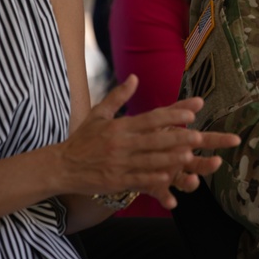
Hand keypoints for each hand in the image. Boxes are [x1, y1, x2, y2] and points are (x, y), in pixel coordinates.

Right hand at [57, 75, 240, 207]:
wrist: (60, 166)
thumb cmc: (82, 139)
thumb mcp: (98, 114)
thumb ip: (118, 97)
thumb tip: (134, 77)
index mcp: (119, 126)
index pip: (150, 118)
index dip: (172, 115)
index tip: (192, 113)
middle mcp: (120, 144)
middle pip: (154, 139)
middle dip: (177, 138)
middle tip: (198, 136)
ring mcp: (118, 163)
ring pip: (149, 161)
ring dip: (170, 159)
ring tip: (189, 157)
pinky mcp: (115, 181)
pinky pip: (137, 180)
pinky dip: (152, 179)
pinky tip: (167, 178)